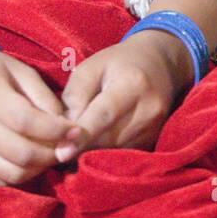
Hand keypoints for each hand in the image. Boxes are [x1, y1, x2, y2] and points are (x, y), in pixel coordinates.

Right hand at [0, 50, 81, 186]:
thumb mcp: (17, 70)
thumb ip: (43, 97)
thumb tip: (66, 127)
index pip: (26, 121)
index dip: (56, 130)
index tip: (75, 130)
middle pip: (21, 154)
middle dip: (52, 154)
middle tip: (66, 146)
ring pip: (11, 173)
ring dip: (38, 169)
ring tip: (49, 155)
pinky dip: (20, 175)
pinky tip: (29, 161)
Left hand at [54, 30, 195, 162]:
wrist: (159, 66)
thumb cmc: (118, 63)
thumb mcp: (91, 66)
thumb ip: (76, 94)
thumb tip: (65, 128)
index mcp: (133, 84)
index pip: (104, 115)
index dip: (81, 134)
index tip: (61, 152)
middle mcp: (149, 110)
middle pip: (108, 138)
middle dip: (80, 146)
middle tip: (57, 149)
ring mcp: (154, 129)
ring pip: (114, 150)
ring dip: (90, 152)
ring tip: (70, 145)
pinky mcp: (153, 141)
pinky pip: (122, 154)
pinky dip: (103, 153)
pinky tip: (89, 146)